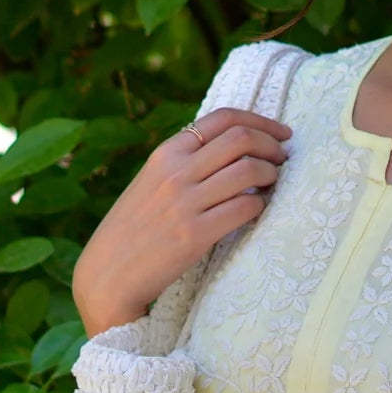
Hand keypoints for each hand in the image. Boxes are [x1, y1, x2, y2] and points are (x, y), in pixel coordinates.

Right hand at [72, 106, 291, 336]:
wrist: (108, 273)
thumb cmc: (135, 229)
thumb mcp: (152, 182)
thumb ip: (185, 162)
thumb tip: (235, 148)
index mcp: (166, 153)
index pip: (222, 118)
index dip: (260, 121)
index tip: (280, 132)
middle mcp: (176, 172)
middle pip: (242, 139)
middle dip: (273, 145)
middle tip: (283, 159)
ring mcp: (185, 203)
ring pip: (249, 170)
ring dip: (272, 175)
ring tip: (273, 185)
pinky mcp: (195, 234)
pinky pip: (245, 208)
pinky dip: (261, 205)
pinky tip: (257, 210)